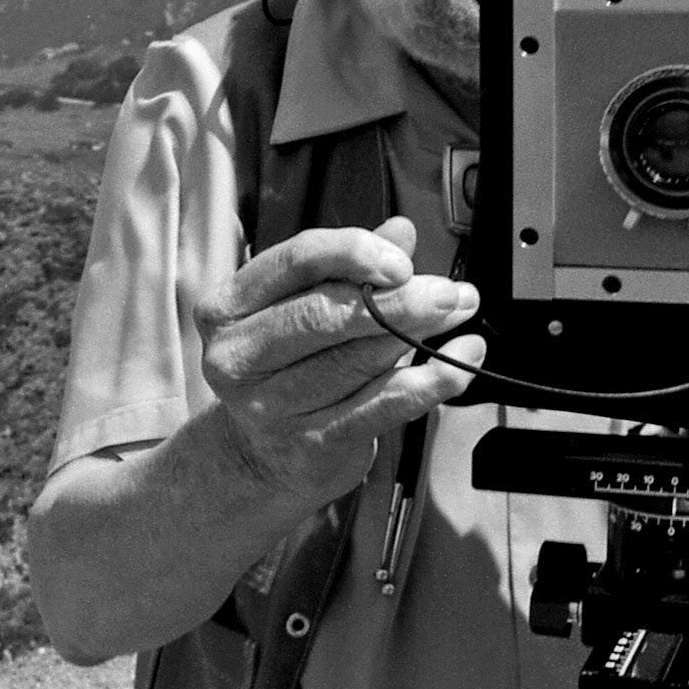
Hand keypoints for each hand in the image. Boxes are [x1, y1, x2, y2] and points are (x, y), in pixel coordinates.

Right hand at [194, 215, 485, 506]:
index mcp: (228, 308)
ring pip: (358, 359)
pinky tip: (460, 361)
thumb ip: (346, 269)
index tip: (403, 262)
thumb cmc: (283, 370)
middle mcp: (239, 356)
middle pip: (326, 313)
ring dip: (422, 333)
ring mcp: (271, 404)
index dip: (354, 253)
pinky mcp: (311, 442)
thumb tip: (401, 231)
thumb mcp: (297, 308)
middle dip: (400, 299)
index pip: (295, 262)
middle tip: (448, 292)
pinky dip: (431, 381)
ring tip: (459, 313)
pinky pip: (383, 405)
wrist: (261, 458)